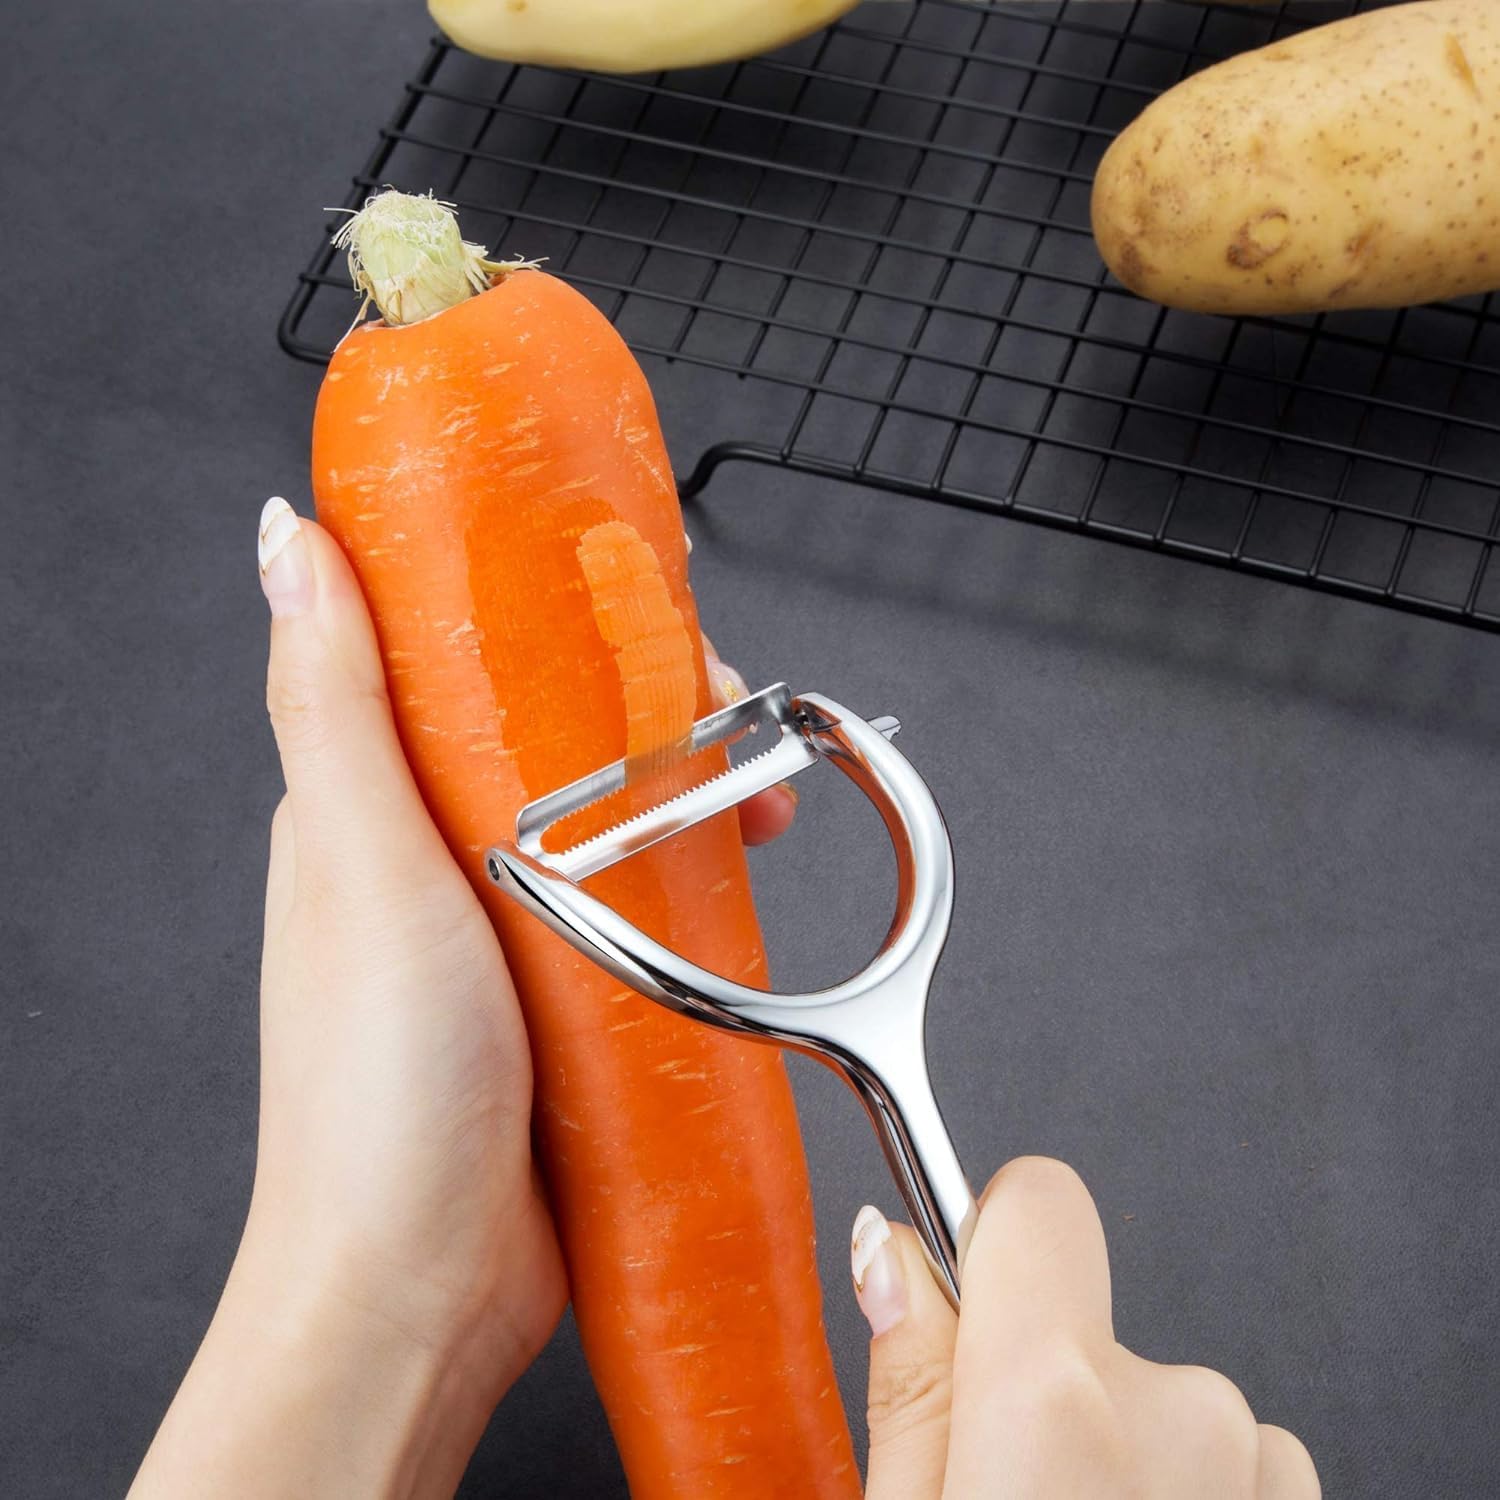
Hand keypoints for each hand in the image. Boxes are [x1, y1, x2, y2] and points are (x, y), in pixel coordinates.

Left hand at [130, 499, 795, 1496]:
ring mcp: (509, 924)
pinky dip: (692, 874)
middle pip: (560, 725)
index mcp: (371, 799)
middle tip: (725, 719)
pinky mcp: (568, 991)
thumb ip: (332, 696)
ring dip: (690, 788)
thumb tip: (290, 540)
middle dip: (656, 702)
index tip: (636, 602)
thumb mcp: (362, 862)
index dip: (557, 611)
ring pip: (611, 809)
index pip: (470, 653)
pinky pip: (639, 901)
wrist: (422, 1284)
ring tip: (757, 808)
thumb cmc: (373, 1095)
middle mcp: (438, 853)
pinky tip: (733, 881)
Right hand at [851, 1158, 1318, 1498]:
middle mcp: (1182, 1411)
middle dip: (1051, 1389)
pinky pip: (1235, 1461)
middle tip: (1011, 1493)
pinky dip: (1195, 1499)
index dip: (995, 1238)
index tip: (971, 1294)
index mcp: (1058, 1399)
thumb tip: (890, 1248)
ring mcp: (1260, 1464)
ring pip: (1163, 1403)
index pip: (1041, 1199)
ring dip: (1130, 1461)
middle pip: (1090, 1322)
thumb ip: (910, 1381)